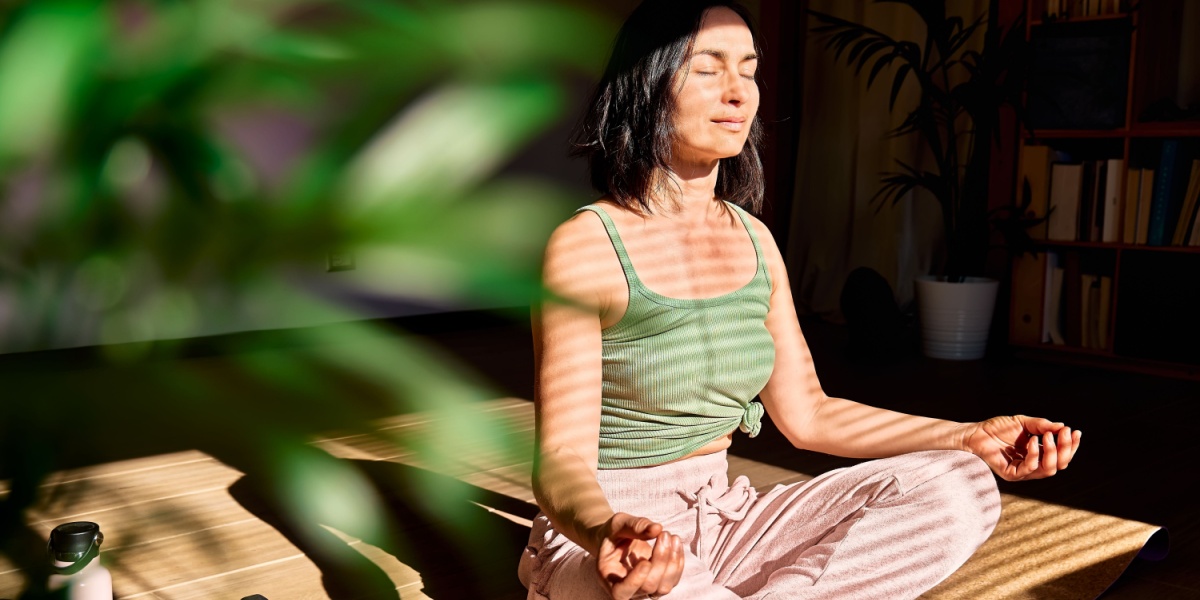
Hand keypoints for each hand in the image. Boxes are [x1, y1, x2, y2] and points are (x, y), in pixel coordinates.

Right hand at [594, 513, 684, 599]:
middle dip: (660, 560)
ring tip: (672, 537)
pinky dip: (678, 562)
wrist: (618, 538)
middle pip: (648, 587)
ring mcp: (644, 589)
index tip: (646, 562)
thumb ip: (633, 526)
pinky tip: (676, 543)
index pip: (620, 592)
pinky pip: (673, 580)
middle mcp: (627, 589)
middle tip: (664, 534)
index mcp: (608, 577)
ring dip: (672, 563)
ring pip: (663, 587)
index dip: (635, 581)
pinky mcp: (659, 583)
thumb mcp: (617, 524)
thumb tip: (657, 528)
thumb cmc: (614, 532)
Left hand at [964, 415, 1081, 480]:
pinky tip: (1031, 441)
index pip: (1061, 456)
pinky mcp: (1012, 475)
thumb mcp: (1023, 423)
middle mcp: (1033, 466)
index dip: (1071, 446)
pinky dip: (1035, 454)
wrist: (975, 432)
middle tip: (1064, 432)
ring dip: (1052, 451)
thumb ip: (1042, 425)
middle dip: (1065, 448)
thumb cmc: (998, 428)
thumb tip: (1062, 426)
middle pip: (1060, 464)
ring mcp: (1023, 472)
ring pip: (1049, 470)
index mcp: (1039, 455)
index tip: (1075, 432)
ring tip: (1047, 435)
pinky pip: (1030, 468)